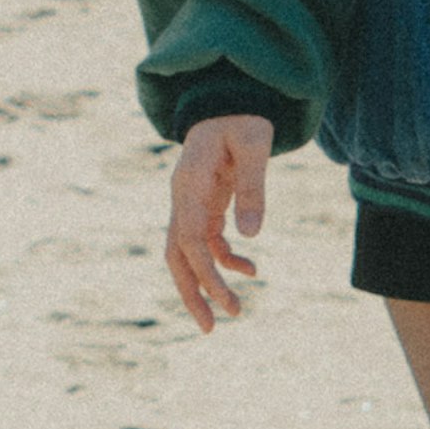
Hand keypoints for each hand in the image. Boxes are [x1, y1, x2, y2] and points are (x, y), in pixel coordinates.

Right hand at [163, 113, 272, 329]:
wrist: (230, 99)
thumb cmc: (242, 117)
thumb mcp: (254, 144)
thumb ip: (252, 186)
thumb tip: (252, 236)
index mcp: (189, 182)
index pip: (188, 237)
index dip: (204, 271)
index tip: (226, 300)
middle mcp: (182, 196)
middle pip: (175, 254)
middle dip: (190, 292)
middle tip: (210, 328)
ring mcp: (191, 202)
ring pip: (187, 253)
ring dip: (204, 284)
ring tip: (231, 314)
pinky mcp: (205, 204)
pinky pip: (208, 242)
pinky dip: (225, 261)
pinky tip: (250, 269)